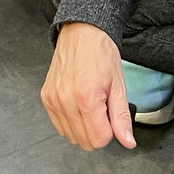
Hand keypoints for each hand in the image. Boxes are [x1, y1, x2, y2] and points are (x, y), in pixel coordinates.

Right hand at [40, 22, 135, 150]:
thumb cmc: (101, 53)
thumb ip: (122, 118)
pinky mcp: (46, 97)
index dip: (110, 131)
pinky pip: (59, 125)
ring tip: (89, 104)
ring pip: (71, 136)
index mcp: (86, 97)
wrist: (82, 32)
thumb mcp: (119, 85)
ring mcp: (53, 99)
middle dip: (97, 130)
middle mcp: (66, 100)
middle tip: (101, 108)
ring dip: (83, 127)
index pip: (99, 140)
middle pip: (85, 142)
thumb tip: (127, 142)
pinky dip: (70, 120)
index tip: (110, 115)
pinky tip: (77, 104)